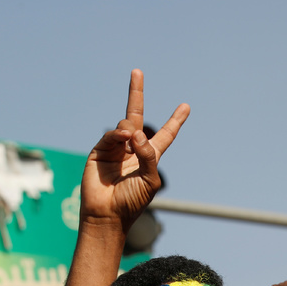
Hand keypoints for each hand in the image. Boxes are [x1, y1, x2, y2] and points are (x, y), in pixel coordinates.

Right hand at [81, 69, 189, 231]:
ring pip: (125, 126)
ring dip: (130, 132)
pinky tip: (124, 141)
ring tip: (131, 145)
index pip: (165, 135)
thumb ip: (148, 154)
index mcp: (149, 156)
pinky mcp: (100, 151)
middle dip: (136, 93)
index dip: (174, 121)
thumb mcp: (150, 179)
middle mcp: (132, 149)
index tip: (185, 107)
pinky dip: (119, 135)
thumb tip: (134, 132)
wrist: (107, 214)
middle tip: (137, 71)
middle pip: (136, 116)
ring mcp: (115, 148)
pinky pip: (112, 135)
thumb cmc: (132, 201)